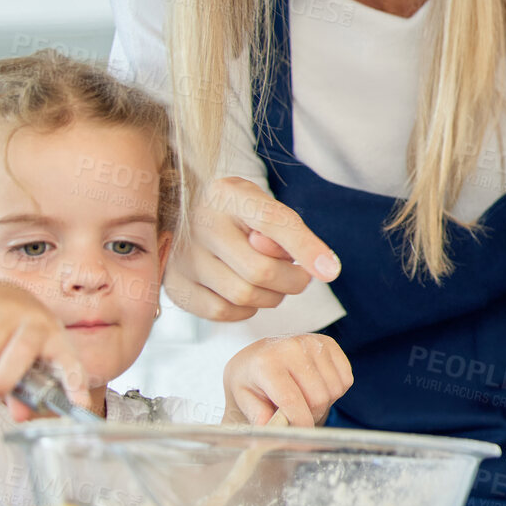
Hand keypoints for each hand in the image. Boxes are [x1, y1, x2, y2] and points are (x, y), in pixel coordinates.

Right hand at [0, 280, 91, 419]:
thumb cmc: (15, 337)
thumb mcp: (24, 362)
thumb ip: (23, 392)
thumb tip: (20, 416)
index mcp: (55, 338)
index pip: (70, 360)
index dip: (75, 382)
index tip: (79, 405)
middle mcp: (37, 319)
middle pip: (23, 351)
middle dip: (3, 382)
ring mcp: (11, 308)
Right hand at [163, 176, 340, 322]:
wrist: (184, 216)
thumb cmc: (237, 212)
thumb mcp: (263, 204)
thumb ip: (287, 229)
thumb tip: (317, 268)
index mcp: (227, 194)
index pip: (271, 221)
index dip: (304, 248)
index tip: (330, 272)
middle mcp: (200, 223)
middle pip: (261, 270)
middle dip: (292, 280)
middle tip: (298, 275)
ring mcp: (183, 257)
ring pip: (244, 296)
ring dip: (272, 296)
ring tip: (271, 280)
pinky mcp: (175, 286)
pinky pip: (223, 312)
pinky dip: (244, 309)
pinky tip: (246, 291)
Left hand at [222, 334, 352, 425]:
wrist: (258, 355)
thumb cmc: (251, 379)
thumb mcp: (243, 400)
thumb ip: (259, 417)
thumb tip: (272, 432)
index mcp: (266, 363)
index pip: (291, 399)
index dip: (300, 423)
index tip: (302, 437)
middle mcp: (291, 348)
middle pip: (318, 397)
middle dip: (312, 415)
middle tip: (300, 416)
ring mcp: (313, 342)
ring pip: (335, 389)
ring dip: (325, 403)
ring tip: (306, 400)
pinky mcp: (329, 343)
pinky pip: (346, 378)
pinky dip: (335, 390)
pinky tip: (317, 386)